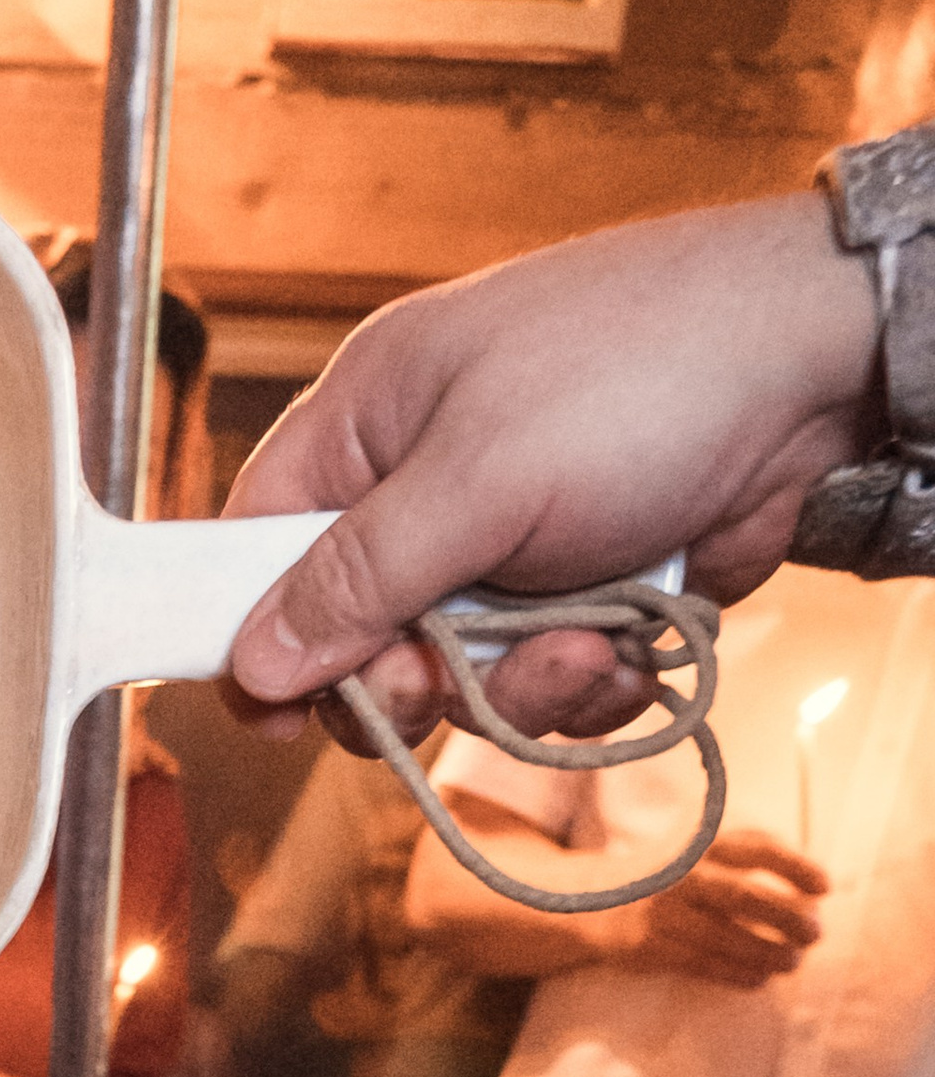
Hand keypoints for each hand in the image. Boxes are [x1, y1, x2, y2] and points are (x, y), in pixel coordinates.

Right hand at [224, 191, 879, 743]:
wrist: (820, 364)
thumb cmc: (645, 367)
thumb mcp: (476, 478)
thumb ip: (356, 577)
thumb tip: (255, 658)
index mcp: (373, 421)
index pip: (259, 543)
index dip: (258, 635)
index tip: (279, 712)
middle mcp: (429, 484)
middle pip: (358, 639)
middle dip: (409, 682)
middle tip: (440, 685)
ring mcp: (509, 542)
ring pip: (460, 678)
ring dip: (518, 690)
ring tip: (580, 646)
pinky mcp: (584, 588)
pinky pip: (544, 681)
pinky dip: (584, 683)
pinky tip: (624, 644)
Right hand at [602, 827, 824, 985]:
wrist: (596, 902)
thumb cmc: (673, 875)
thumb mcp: (705, 848)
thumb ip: (753, 855)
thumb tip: (812, 893)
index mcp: (702, 842)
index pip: (759, 849)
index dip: (797, 868)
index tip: (824, 889)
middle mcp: (682, 873)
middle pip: (747, 896)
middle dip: (789, 918)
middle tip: (815, 934)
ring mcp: (663, 912)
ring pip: (726, 938)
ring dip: (768, 954)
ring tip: (793, 961)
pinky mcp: (650, 947)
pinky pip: (703, 965)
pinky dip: (737, 974)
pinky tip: (759, 978)